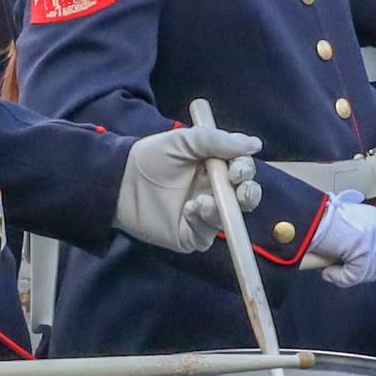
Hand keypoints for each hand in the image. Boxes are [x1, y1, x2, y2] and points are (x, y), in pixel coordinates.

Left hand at [118, 126, 263, 253]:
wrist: (120, 180)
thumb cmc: (151, 157)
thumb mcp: (183, 141)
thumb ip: (216, 141)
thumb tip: (255, 144)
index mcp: (216, 169)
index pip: (243, 172)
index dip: (246, 171)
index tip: (237, 169)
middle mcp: (214, 192)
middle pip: (245, 199)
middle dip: (249, 195)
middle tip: (240, 190)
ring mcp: (203, 215)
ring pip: (229, 219)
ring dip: (222, 210)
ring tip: (202, 201)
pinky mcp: (189, 235)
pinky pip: (206, 234)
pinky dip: (202, 223)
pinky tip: (189, 210)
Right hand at [306, 191, 375, 287]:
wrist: (305, 216)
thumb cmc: (321, 222)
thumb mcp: (353, 226)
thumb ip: (369, 240)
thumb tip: (374, 265)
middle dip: (375, 273)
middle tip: (354, 271)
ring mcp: (375, 238)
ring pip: (374, 273)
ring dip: (353, 275)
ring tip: (335, 268)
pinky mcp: (363, 250)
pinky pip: (354, 277)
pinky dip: (338, 278)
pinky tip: (328, 271)